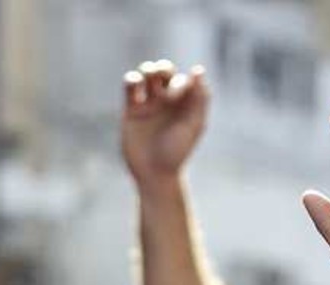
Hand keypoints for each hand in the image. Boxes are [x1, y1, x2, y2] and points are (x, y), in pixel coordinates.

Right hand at [122, 61, 208, 187]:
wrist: (154, 172)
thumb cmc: (178, 151)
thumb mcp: (193, 124)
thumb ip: (199, 98)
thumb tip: (198, 70)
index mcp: (186, 107)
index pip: (185, 80)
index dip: (183, 80)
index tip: (180, 91)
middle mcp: (169, 104)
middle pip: (165, 73)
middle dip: (163, 68)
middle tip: (162, 79)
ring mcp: (150, 105)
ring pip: (147, 75)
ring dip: (148, 69)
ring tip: (147, 77)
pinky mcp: (132, 109)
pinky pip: (130, 86)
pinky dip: (132, 79)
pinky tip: (135, 83)